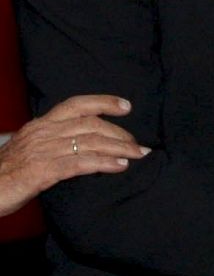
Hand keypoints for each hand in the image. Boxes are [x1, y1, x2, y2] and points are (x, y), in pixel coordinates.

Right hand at [0, 95, 145, 217]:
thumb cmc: (6, 173)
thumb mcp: (30, 149)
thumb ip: (52, 142)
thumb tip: (81, 144)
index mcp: (40, 125)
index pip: (76, 104)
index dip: (103, 102)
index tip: (126, 105)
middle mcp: (43, 132)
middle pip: (90, 124)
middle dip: (119, 133)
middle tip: (139, 144)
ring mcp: (43, 151)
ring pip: (90, 142)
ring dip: (119, 148)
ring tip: (138, 154)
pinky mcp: (43, 171)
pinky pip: (80, 163)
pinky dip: (104, 163)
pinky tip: (121, 166)